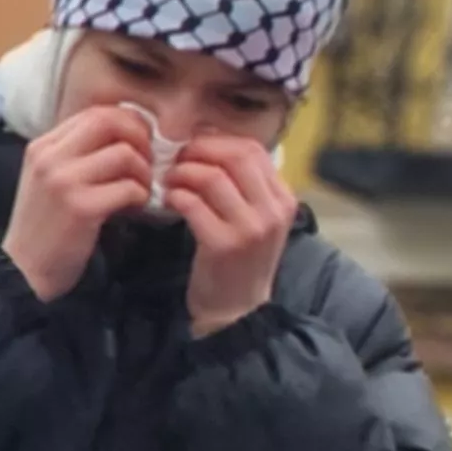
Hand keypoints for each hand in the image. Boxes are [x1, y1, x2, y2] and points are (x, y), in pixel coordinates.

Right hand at [0, 106, 157, 303]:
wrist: (22, 270)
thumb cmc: (47, 224)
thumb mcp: (53, 178)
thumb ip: (82, 153)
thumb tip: (130, 131)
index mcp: (43, 145)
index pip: (98, 112)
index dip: (130, 123)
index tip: (142, 145)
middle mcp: (50, 156)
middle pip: (112, 121)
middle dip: (142, 139)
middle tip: (147, 165)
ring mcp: (63, 180)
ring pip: (126, 154)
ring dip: (144, 174)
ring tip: (138, 192)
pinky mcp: (80, 206)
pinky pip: (130, 187)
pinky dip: (141, 197)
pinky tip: (133, 209)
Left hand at [165, 135, 293, 336]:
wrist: (237, 309)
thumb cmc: (239, 260)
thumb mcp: (256, 220)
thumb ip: (243, 187)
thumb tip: (209, 145)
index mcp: (283, 199)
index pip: (253, 149)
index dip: (217, 141)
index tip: (194, 148)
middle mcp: (273, 210)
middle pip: (235, 156)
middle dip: (199, 151)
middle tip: (176, 160)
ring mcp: (251, 228)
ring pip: (212, 177)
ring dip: (182, 173)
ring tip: (169, 182)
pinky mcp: (224, 244)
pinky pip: (194, 203)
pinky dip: (175, 196)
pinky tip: (167, 201)